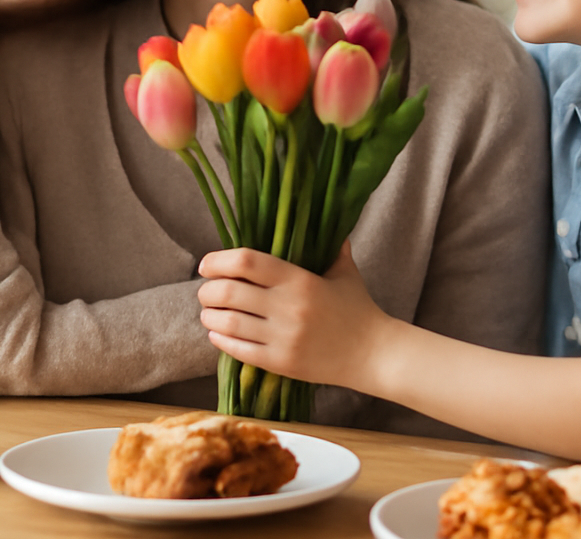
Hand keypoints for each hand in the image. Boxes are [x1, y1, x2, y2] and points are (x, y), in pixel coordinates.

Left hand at [196, 242, 391, 390]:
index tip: (207, 264)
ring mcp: (283, 337)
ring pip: (228, 322)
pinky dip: (221, 339)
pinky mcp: (281, 362)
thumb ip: (330, 246)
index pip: (247, 262)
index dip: (219, 260)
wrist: (374, 354)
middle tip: (206, 290)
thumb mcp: (345, 271)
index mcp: (300, 280)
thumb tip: (325, 218)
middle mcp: (288, 307)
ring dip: (210, 315)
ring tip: (208, 311)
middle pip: (229, 292)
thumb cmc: (359, 309)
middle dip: (208, 290)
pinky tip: (218, 332)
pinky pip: (239, 350)